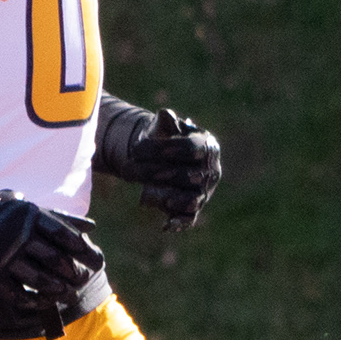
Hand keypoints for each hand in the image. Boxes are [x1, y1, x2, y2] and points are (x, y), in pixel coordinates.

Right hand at [0, 184, 102, 328]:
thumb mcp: (27, 208)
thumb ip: (59, 218)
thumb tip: (92, 227)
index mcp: (31, 217)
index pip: (66, 236)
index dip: (84, 251)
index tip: (97, 260)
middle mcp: (18, 236)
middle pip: (56, 260)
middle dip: (75, 274)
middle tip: (84, 281)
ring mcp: (3, 257)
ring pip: (39, 280)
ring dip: (58, 290)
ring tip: (68, 294)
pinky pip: (16, 294)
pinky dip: (33, 300)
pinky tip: (44, 301)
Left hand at [95, 100, 224, 228]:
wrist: (163, 159)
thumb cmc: (163, 139)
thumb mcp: (162, 128)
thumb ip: (165, 123)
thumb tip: (165, 114)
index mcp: (208, 146)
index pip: (190, 149)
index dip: (164, 149)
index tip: (137, 149)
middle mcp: (212, 170)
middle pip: (188, 175)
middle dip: (156, 173)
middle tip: (128, 170)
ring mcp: (205, 190)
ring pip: (191, 199)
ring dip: (169, 198)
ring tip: (146, 195)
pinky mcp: (194, 208)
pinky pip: (190, 218)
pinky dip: (179, 223)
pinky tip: (166, 226)